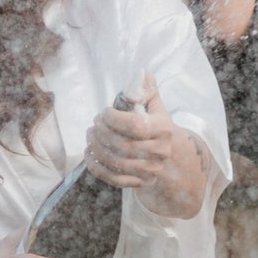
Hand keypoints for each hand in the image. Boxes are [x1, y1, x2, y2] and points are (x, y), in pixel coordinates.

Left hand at [81, 76, 200, 209]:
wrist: (168, 152)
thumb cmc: (154, 122)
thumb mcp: (153, 102)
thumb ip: (145, 87)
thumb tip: (140, 75)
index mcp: (164, 129)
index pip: (135, 126)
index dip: (113, 119)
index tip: (104, 112)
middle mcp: (160, 152)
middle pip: (123, 145)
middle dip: (102, 132)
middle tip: (93, 123)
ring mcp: (150, 170)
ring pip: (116, 162)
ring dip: (96, 147)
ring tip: (90, 135)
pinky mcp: (140, 183)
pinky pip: (114, 179)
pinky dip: (96, 167)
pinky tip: (89, 153)